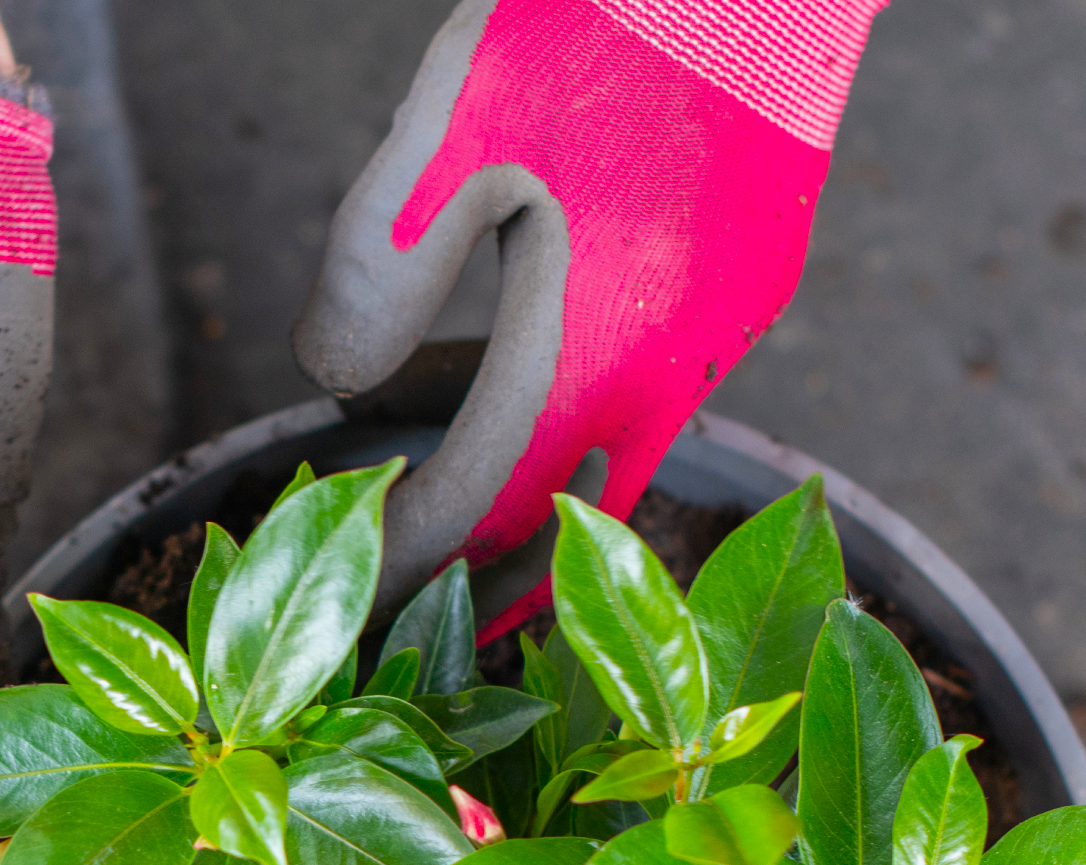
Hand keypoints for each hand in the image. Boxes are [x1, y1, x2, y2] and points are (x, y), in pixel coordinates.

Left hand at [294, 0, 884, 628]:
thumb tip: (334, 386)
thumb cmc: (591, 23)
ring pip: (610, 458)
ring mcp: (727, 335)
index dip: (413, 560)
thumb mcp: (448, 131)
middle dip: (475, 562)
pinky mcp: (751, 295)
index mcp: (599, 346)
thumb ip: (375, 269)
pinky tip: (513, 349)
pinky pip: (651, 390)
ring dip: (519, 474)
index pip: (486, 505)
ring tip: (425, 453)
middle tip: (398, 581)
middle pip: (560, 521)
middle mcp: (677, 368)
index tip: (355, 587)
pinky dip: (574, 403)